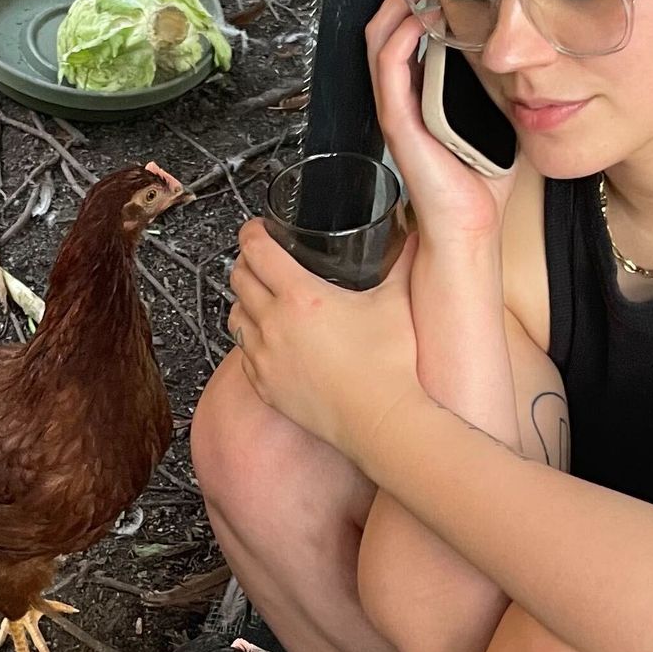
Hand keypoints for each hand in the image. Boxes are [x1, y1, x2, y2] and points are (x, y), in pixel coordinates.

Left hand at [228, 219, 427, 455]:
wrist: (380, 422)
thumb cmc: (389, 368)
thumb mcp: (397, 303)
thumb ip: (404, 263)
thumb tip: (417, 238)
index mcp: (301, 297)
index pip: (257, 251)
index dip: (251, 233)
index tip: (256, 229)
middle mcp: (275, 324)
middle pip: (239, 279)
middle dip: (246, 262)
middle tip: (259, 259)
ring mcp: (265, 357)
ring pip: (235, 315)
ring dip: (244, 300)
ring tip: (261, 296)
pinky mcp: (265, 386)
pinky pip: (243, 354)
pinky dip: (250, 339)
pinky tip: (268, 338)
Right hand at [365, 0, 514, 242]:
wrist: (471, 225)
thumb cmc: (482, 178)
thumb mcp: (496, 114)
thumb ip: (498, 82)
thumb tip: (531, 48)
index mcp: (420, 89)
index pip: (406, 29)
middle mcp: (402, 93)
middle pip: (387, 24)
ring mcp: (396, 106)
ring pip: (379, 38)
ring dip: (400, 3)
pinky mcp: (397, 121)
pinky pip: (388, 67)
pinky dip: (400, 37)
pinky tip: (421, 16)